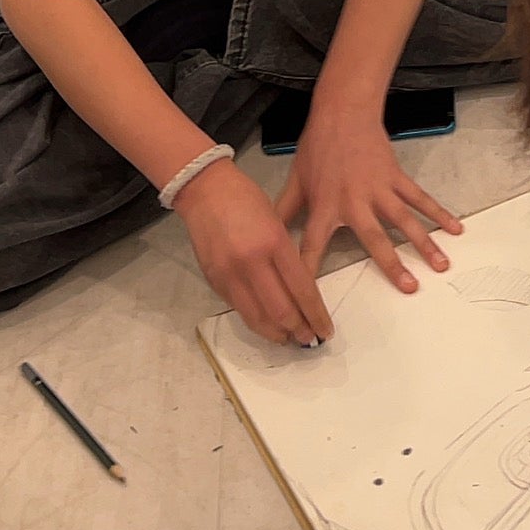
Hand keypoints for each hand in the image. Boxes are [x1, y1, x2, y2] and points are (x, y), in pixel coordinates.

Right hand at [174, 157, 335, 345]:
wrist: (205, 190)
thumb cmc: (246, 199)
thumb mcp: (277, 221)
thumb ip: (287, 257)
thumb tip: (300, 293)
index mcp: (274, 243)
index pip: (302, 290)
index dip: (316, 316)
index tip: (325, 330)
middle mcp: (252, 263)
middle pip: (281, 311)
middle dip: (299, 331)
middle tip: (310, 339)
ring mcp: (230, 275)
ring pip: (258, 319)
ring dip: (277, 334)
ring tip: (290, 339)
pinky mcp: (215, 282)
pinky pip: (240, 310)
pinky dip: (257, 322)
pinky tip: (267, 325)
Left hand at [279, 100, 463, 296]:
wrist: (343, 113)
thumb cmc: (317, 149)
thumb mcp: (296, 181)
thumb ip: (283, 211)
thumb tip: (264, 236)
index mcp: (325, 206)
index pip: (314, 246)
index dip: (312, 273)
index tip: (316, 300)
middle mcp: (354, 201)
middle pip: (375, 238)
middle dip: (392, 264)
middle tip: (409, 288)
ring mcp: (378, 189)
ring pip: (404, 220)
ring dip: (424, 242)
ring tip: (441, 266)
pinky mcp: (395, 177)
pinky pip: (419, 197)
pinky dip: (438, 212)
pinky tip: (456, 229)